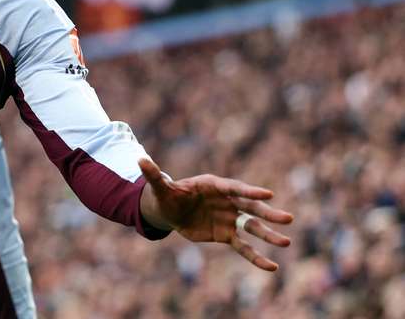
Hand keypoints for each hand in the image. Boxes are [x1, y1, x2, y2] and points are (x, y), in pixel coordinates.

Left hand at [138, 157, 292, 270]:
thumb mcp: (160, 187)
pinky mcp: (226, 234)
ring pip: (252, 227)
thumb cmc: (167, 194)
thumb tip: (140, 161)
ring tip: (286, 242)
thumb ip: (154, 176)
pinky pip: (243, 247)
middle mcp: (227, 201)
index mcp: (214, 186)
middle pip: (250, 207)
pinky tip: (271, 267)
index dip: (250, 192)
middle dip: (268, 213)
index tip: (268, 195)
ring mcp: (229, 218)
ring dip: (268, 234)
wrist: (170, 210)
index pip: (235, 188)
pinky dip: (256, 257)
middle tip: (287, 219)